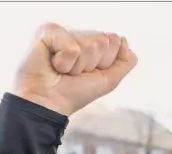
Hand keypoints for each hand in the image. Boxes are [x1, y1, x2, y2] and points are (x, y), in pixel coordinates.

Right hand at [13, 23, 137, 115]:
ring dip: (77, 67)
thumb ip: (125, 61)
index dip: (103, 64)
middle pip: (103, 42)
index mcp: (91, 43)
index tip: (85, 75)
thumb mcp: (108, 81)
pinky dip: (65, 63)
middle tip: (71, 74)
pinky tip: (52, 65)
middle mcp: (77, 34)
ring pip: (89, 45)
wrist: (47, 104)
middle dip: (90, 65)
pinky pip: (72, 47)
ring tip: (61, 72)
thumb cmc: (72, 94)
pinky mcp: (47, 32)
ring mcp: (63, 31)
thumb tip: (124, 39)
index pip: (114, 42)